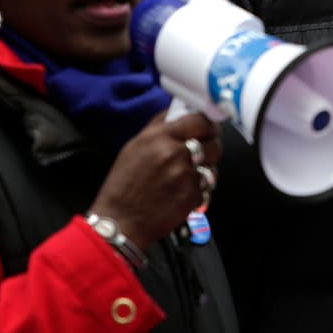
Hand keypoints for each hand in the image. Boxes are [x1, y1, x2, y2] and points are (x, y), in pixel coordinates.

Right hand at [89, 112, 220, 250]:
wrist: (120, 221)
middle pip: (213, 143)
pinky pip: (205, 188)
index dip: (207, 125)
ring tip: (188, 176)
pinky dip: (196, 191)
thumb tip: (179, 111)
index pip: (199, 120)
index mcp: (159, 137)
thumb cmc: (124, 184)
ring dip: (205, 171)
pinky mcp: (191, 196)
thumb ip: (160, 127)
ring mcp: (185, 175)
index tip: (207, 129)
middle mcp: (175, 153)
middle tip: (204, 153)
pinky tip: (179, 194)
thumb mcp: (135, 146)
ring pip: (211, 167)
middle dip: (211, 148)